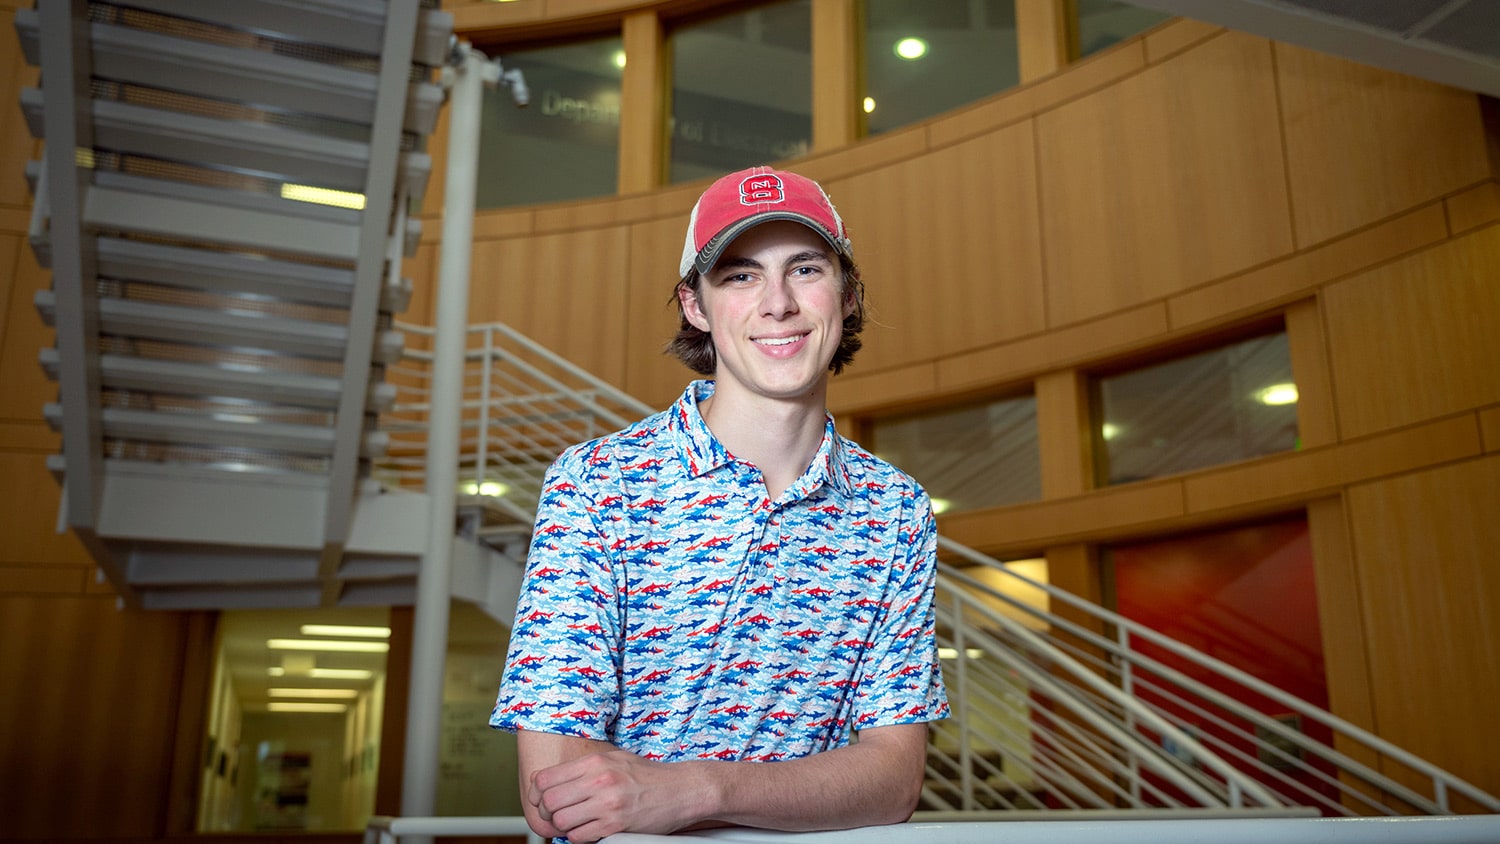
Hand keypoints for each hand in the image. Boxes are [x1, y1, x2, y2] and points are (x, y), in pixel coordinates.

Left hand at [527, 749, 708, 842]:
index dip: (536, 793)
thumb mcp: (615, 760)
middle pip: (549, 801)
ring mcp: (607, 803)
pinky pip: (579, 837)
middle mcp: (599, 780)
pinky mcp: (616, 824)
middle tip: (557, 814)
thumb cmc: (649, 776)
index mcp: (595, 762)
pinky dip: (578, 837)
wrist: (682, 790)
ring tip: (575, 823)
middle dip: (547, 812)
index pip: (545, 778)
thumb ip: (585, 769)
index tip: (541, 800)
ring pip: (561, 821)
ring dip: (563, 826)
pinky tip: (588, 830)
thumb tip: (553, 780)